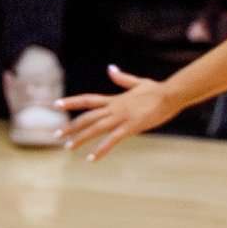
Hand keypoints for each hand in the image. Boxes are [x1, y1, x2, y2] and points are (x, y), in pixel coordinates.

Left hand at [60, 68, 176, 160]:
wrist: (170, 94)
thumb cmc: (157, 89)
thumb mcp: (137, 83)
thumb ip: (122, 79)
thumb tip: (110, 68)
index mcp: (114, 100)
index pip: (87, 100)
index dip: (71, 102)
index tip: (56, 104)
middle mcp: (113, 108)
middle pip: (87, 117)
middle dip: (71, 126)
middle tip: (56, 135)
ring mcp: (121, 117)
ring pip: (95, 128)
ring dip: (81, 138)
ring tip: (68, 147)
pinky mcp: (131, 126)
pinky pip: (112, 140)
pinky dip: (101, 150)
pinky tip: (92, 158)